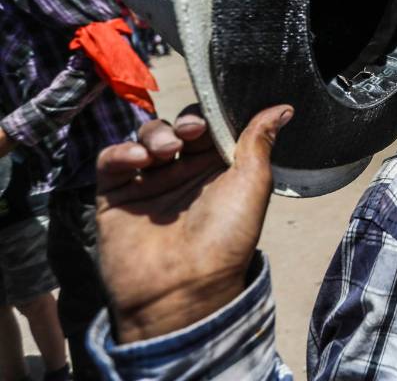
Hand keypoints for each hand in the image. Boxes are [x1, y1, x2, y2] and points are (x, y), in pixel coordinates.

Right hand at [95, 104, 291, 342]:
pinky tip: (137, 160)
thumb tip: (283, 108)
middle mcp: (185, 174)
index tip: (210, 121)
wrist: (182, 289)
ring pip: (146, 139)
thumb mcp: (252, 183)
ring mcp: (150, 184)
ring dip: (154, 134)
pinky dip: (121, 151)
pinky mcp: (116, 195)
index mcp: (219, 170)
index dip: (210, 118)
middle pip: (178, 128)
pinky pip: (112, 160)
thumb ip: (259, 141)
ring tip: (165, 151)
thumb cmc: (225, 238)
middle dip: (183, 123)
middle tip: (189, 133)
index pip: (210, 127)